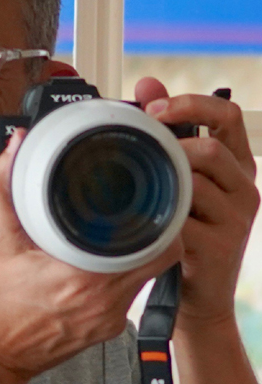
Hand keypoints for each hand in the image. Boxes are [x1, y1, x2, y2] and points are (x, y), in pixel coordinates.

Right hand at [0, 129, 182, 383]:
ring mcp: (107, 321)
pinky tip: (100, 261)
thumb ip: (4, 187)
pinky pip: (127, 294)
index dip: (162, 215)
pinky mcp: (104, 331)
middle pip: (160, 257)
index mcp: (85, 278)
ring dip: (139, 252)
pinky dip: (122, 274)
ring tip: (119, 228)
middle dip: (154, 228)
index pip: (157, 244)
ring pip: (145, 276)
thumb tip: (15, 148)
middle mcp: (105, 303)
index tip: (153, 193)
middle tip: (139, 203)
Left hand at [135, 78, 259, 327]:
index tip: (153, 108)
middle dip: (170, 148)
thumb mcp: (180, 182)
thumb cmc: (184, 235)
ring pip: (196, 183)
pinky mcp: (221, 246)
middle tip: (138, 154)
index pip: (228, 114)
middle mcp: (245, 188)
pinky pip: (183, 220)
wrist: (197, 300)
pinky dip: (159, 217)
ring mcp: (237, 219)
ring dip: (162, 185)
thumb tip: (146, 84)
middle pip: (211, 149)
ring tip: (141, 193)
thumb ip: (168, 134)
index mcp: (237, 166)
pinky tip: (143, 221)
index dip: (191, 103)